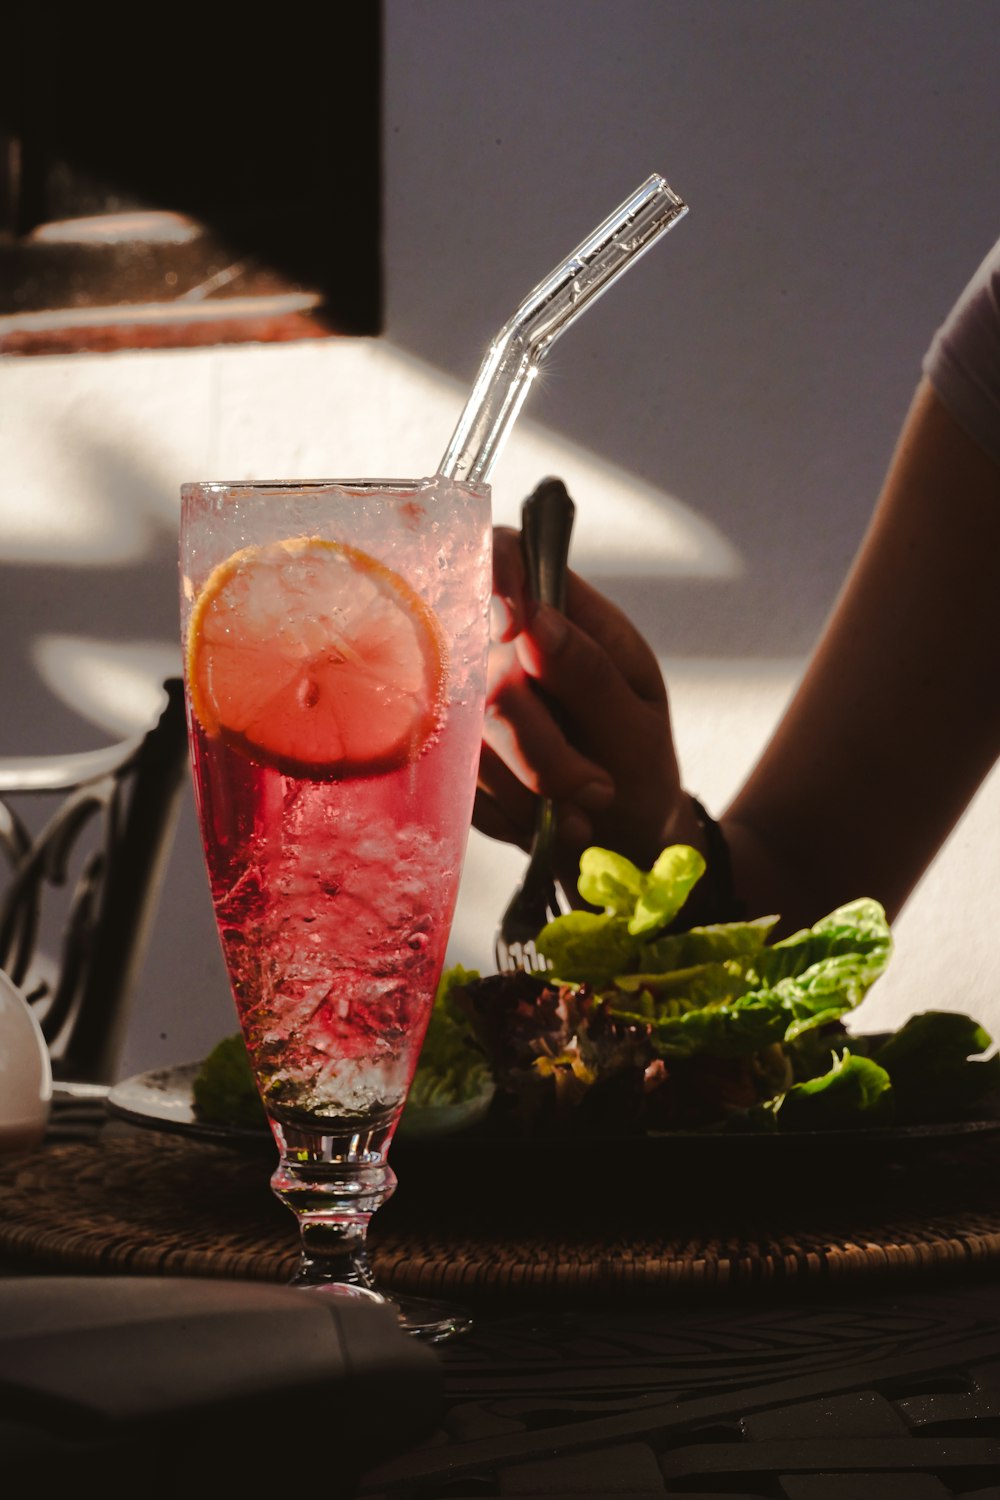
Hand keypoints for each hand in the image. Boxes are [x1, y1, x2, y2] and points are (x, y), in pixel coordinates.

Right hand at [475, 524, 687, 892]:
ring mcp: (477, 701)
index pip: (512, 555)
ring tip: (583, 814)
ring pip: (466, 730)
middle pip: (484, 663)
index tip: (511, 626)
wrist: (624, 848)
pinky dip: (506, 812)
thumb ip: (588, 675)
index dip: (498, 576)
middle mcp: (514, 651)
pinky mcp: (455, 754)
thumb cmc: (642, 774)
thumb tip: (534, 620)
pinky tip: (545, 824)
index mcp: (571, 619)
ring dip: (527, 788)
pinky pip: (457, 778)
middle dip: (537, 742)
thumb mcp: (636, 728)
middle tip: (596, 788)